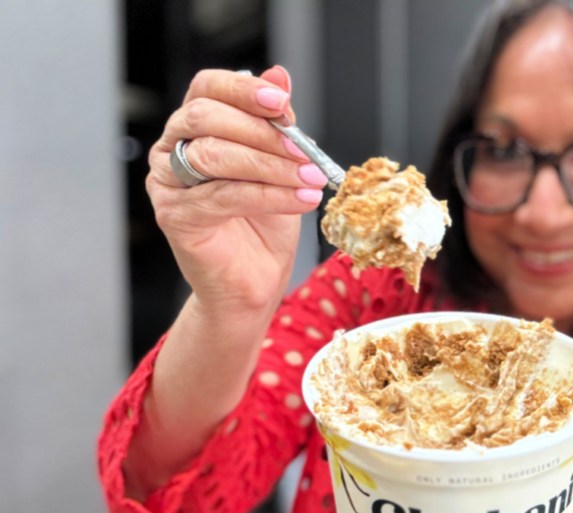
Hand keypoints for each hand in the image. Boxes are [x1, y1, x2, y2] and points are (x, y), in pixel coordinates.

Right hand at [146, 65, 326, 316]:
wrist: (254, 282)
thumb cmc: (264, 225)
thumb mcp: (280, 165)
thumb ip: (276, 123)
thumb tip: (279, 76)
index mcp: (194, 127)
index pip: (207, 89)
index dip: (243, 90)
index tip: (281, 103)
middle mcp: (172, 150)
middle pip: (206, 117)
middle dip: (262, 131)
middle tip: (304, 151)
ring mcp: (168, 184)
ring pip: (214, 156)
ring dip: (270, 165)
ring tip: (310, 179)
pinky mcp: (175, 217)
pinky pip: (223, 195)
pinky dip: (269, 196)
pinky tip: (301, 199)